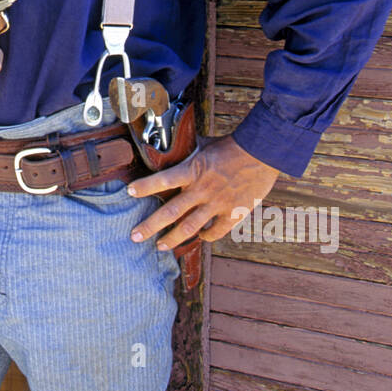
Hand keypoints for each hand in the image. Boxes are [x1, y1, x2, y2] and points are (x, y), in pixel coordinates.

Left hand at [126, 134, 279, 248]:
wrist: (262, 152)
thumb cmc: (233, 146)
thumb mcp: (206, 145)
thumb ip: (191, 153)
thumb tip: (177, 144)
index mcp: (193, 170)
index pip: (163, 179)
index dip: (145, 187)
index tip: (129, 192)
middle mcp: (202, 189)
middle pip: (171, 212)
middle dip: (150, 226)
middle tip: (135, 237)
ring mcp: (217, 204)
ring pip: (190, 227)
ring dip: (172, 239)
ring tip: (160, 246)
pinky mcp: (233, 213)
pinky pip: (216, 231)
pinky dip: (206, 236)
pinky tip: (200, 238)